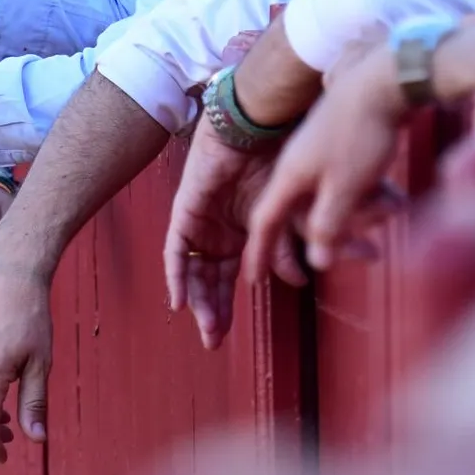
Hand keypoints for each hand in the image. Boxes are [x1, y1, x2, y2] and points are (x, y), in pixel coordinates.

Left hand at [163, 132, 304, 349]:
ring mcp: (198, 223)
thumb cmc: (274, 164)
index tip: (231, 336)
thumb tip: (300, 282)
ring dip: (197, 301)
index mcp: (239, 234)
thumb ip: (286, 248)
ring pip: (192, 272)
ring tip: (205, 329)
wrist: (255, 131)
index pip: (230, 279)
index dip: (229, 307)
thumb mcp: (284, 217)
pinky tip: (179, 301)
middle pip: (209, 280)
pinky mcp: (185, 213)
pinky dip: (176, 276)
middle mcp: (216, 232)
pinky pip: (175, 251)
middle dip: (212, 312)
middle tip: (214, 343)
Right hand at [244, 46, 407, 275]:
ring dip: (360, 215)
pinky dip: (366, 197)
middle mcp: (296, 169)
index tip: (253, 278)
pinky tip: (392, 197)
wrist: (381, 80)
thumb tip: (318, 262)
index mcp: (288, 178)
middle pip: (301, 218)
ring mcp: (316, 157)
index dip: (259, 252)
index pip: (264, 223)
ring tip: (390, 213)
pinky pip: (344, 185)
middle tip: (358, 258)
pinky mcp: (337, 148)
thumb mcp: (345, 188)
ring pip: (328, 202)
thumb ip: (328, 226)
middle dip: (326, 240)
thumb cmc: (360, 133)